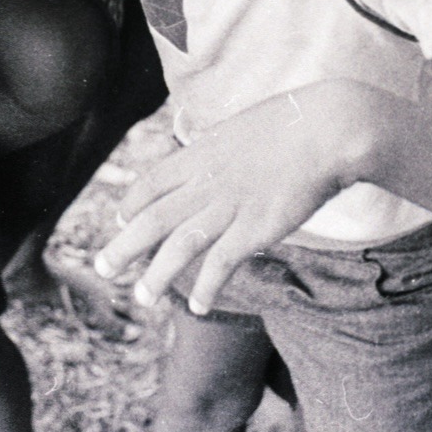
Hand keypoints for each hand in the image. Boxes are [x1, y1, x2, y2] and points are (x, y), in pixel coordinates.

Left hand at [93, 82, 371, 315]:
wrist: (327, 128)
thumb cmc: (293, 123)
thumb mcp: (242, 128)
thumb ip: (221, 149)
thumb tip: (214, 153)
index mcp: (199, 154)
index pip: (151, 182)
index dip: (132, 202)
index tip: (120, 218)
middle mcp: (206, 182)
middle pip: (152, 218)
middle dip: (124, 246)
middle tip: (103, 268)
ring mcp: (229, 206)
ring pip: (178, 245)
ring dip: (156, 275)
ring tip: (142, 298)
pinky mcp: (256, 227)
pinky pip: (221, 263)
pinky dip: (206, 287)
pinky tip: (199, 307)